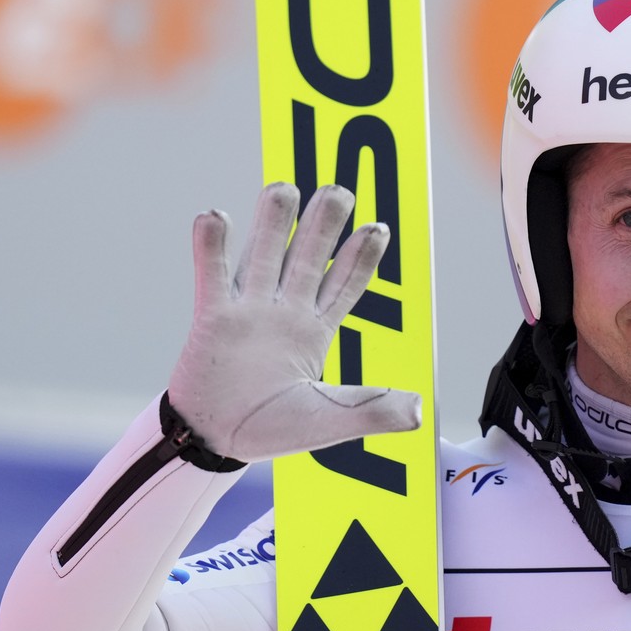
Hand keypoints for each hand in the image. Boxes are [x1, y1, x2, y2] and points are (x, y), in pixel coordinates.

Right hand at [167, 182, 420, 461]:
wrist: (214, 443)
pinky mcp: (211, 320)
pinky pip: (212, 277)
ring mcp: (247, 313)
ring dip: (273, 224)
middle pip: (307, 260)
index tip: (379, 228)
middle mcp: (284, 314)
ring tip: (283, 187)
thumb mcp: (329, 422)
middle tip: (339, 190)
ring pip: (263, 257)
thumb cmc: (270, 431)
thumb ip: (372, 411)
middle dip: (323, 226)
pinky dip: (212, 247)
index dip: (360, 258)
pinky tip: (215, 215)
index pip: (344, 286)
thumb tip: (419, 411)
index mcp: (315, 333)